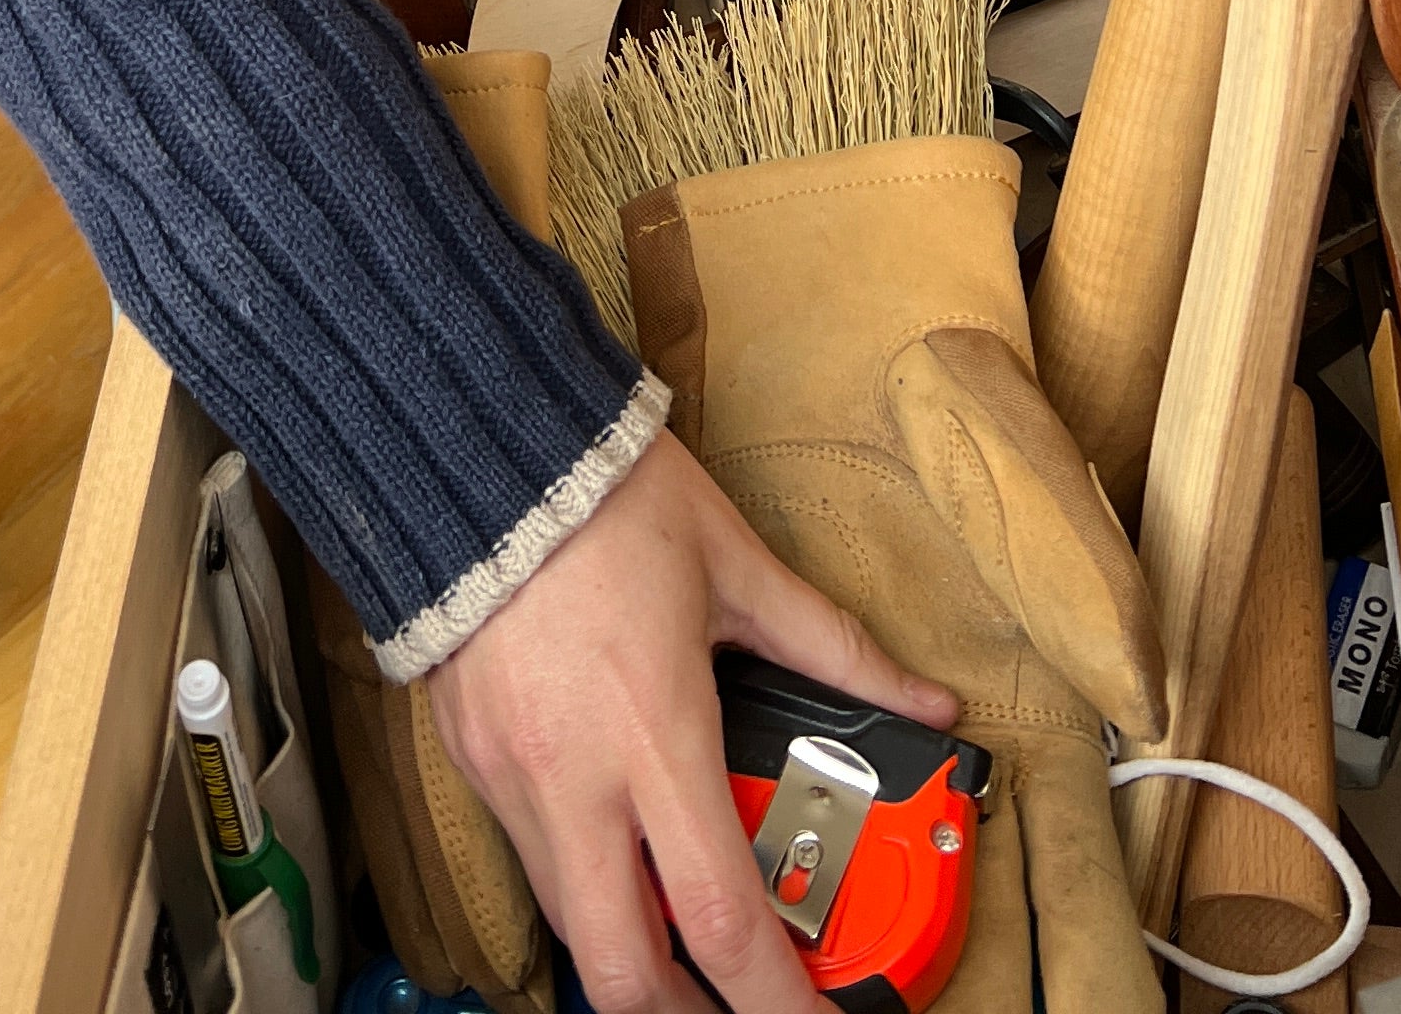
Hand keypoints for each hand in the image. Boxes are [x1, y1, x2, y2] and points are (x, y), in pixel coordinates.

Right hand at [424, 434, 956, 1013]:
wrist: (480, 444)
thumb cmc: (611, 496)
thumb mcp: (737, 566)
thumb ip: (836, 649)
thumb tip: (927, 701)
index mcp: (655, 734)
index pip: (720, 921)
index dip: (776, 1005)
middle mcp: (576, 780)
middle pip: (623, 978)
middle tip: (747, 1006)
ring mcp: (512, 779)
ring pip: (572, 929)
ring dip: (636, 956)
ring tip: (695, 941)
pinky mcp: (472, 763)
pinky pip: (533, 863)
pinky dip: (586, 887)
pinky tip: (625, 855)